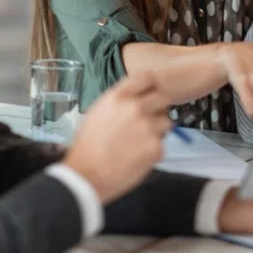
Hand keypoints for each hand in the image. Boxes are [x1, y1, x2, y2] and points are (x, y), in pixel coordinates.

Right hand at [63, 72, 171, 203]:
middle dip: (158, 109)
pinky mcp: (156, 148)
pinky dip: (154, 151)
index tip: (150, 94)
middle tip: (149, 121)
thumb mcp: (97, 112)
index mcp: (119, 97)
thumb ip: (119, 102)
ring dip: (158, 130)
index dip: (151, 86)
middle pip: (162, 98)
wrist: (86, 175)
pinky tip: (138, 157)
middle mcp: (136, 108)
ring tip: (141, 142)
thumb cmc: (87, 145)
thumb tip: (134, 98)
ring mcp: (148, 127)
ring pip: (166, 122)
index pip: (147, 77)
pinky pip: (162, 144)